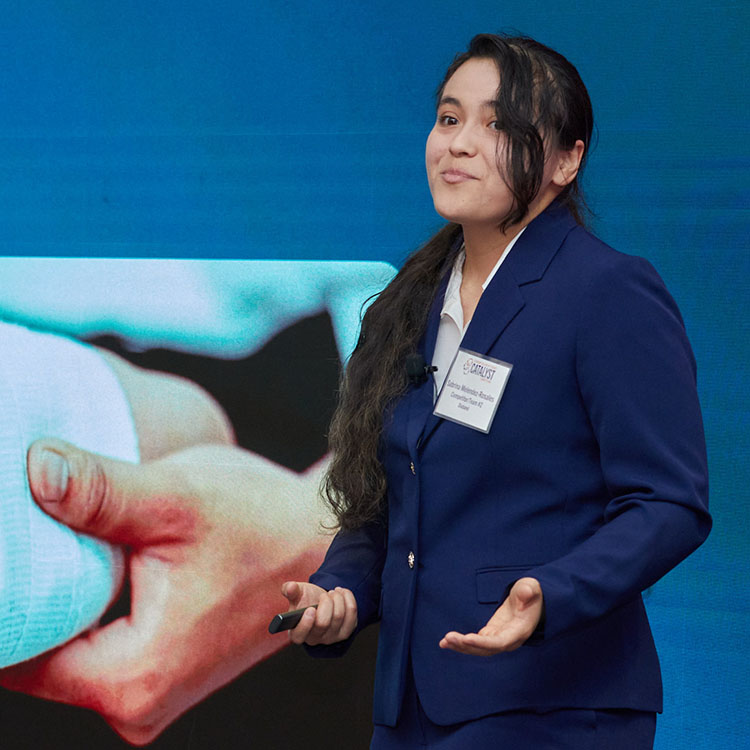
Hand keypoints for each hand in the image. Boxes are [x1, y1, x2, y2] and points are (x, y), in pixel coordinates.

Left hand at [0, 439, 328, 744]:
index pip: (20, 653)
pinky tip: (88, 553)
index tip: (6, 544)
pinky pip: (97, 643)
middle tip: (21, 532)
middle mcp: (140, 703)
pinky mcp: (164, 669)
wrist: (325, 539)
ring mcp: (154, 690)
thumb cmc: (265, 523)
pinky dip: (85, 599)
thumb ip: (99, 491)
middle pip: (41, 653)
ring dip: (57, 594)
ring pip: (68, 647)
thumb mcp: (177, 500)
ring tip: (51, 536)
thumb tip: (34, 470)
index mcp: (135, 678)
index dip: (6, 597)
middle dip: (26, 592)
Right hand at [281, 581, 357, 645]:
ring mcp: (331, 638)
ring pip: (338, 616)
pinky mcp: (345, 632)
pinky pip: (352, 614)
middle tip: (324, 595)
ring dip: (337, 598)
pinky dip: (348, 598)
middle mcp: (314, 639)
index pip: (300, 635)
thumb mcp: (297, 594)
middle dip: (326, 602)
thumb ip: (290, 590)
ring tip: (332, 593)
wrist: (322, 601)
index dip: (305, 623)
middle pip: (323, 623)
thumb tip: (290, 587)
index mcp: (297, 632)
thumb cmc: (306, 600)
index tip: (310, 609)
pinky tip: (342, 593)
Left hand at [439, 577, 542, 654]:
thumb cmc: (532, 593)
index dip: (483, 642)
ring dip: (461, 646)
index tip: (466, 638)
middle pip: (486, 649)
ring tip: (444, 642)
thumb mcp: (532, 588)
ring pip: (479, 648)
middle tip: (448, 638)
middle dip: (467, 645)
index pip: (500, 642)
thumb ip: (528, 590)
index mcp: (519, 631)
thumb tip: (525, 592)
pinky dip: (462, 642)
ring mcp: (499, 638)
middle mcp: (509, 640)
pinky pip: (476, 642)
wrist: (532, 600)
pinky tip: (446, 641)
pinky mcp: (491, 634)